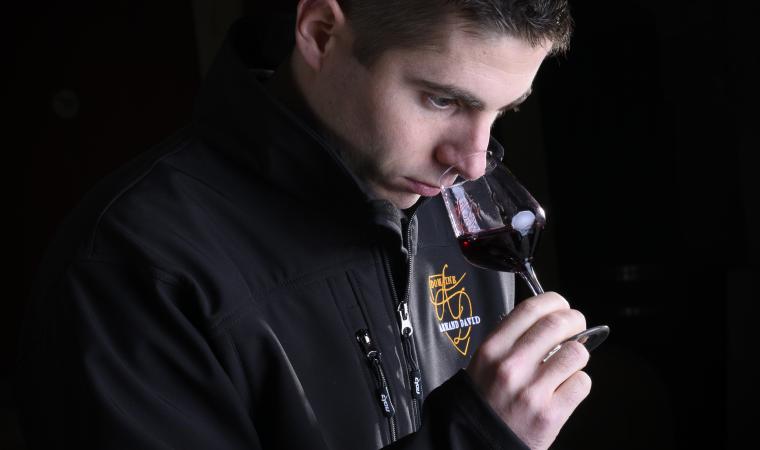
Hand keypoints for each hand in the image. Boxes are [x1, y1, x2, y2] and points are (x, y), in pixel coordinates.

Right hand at [467, 292, 591, 449]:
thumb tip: (549, 320)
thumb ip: (512, 340)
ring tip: (569, 362)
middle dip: (575, 320)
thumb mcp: (485, 363)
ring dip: (578, 354)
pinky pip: (581, 383)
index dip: (553, 301)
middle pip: (557, 324)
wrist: (478, 442)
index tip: (560, 305)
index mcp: (492, 350)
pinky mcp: (550, 414)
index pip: (530, 309)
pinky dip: (579, 382)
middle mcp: (511, 367)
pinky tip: (566, 387)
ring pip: (576, 352)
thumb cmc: (485, 401)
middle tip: (577, 326)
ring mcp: (531, 391)